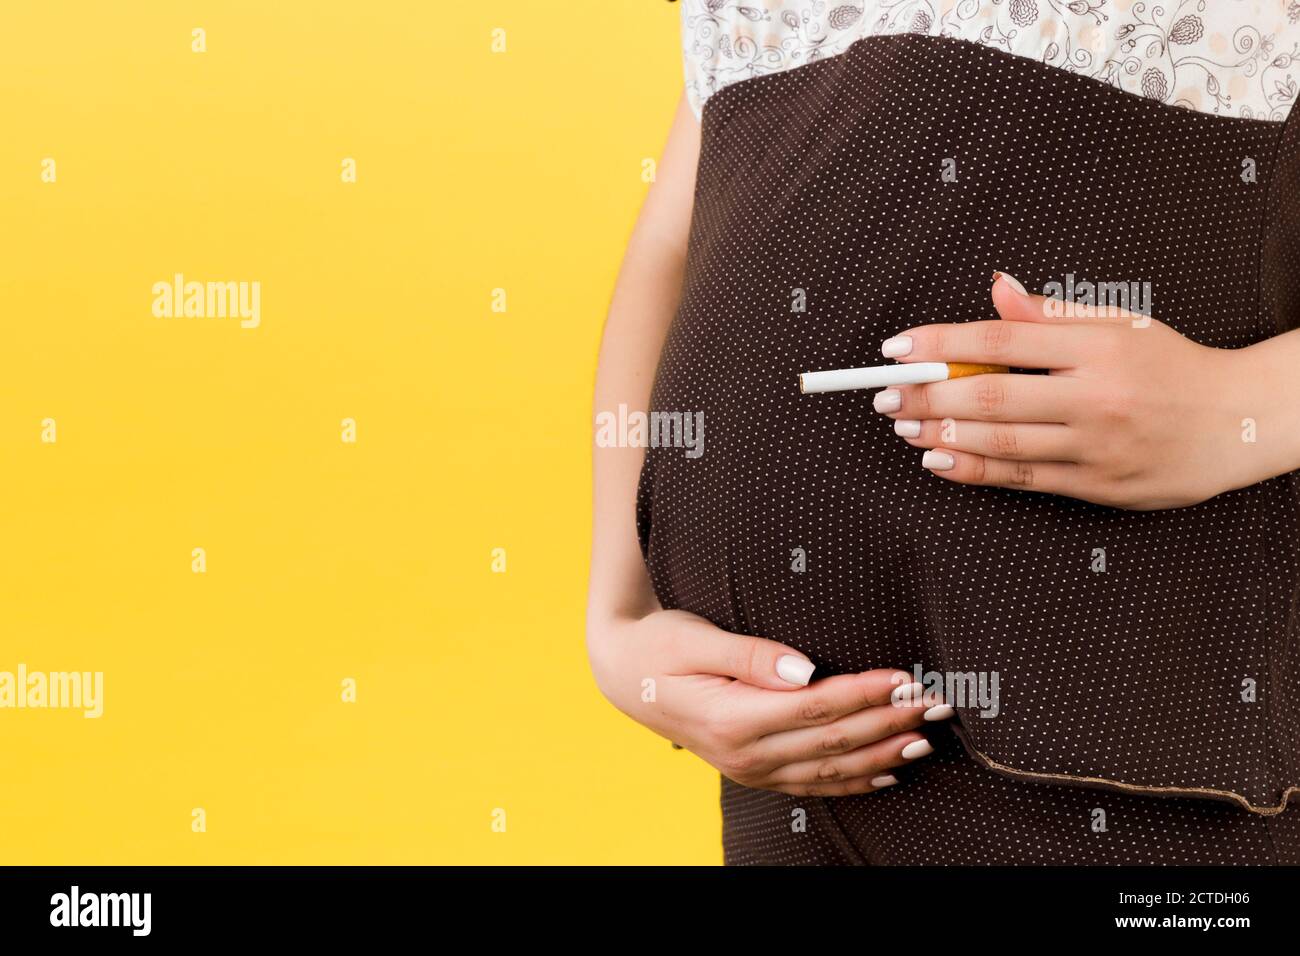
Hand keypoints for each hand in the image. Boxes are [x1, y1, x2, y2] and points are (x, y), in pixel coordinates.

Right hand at [586, 608, 948, 795]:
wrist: (622, 675)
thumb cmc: (659, 646)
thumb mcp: (696, 638)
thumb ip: (752, 656)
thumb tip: (805, 668)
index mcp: (733, 718)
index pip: (816, 707)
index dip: (865, 693)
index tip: (906, 679)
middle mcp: (744, 753)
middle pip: (832, 740)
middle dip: (889, 723)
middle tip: (936, 705)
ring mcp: (748, 769)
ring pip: (828, 768)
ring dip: (881, 754)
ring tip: (925, 738)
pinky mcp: (752, 771)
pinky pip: (810, 783)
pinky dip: (852, 781)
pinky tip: (886, 773)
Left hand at [872, 273, 1265, 509]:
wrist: (1238, 422)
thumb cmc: (1171, 367)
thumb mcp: (1120, 325)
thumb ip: (1051, 313)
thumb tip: (998, 289)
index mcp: (1097, 347)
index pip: (1000, 341)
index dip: (940, 344)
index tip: (897, 347)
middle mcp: (1094, 397)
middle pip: (991, 396)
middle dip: (926, 395)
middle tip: (884, 393)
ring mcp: (1094, 445)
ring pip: (1001, 442)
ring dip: (940, 435)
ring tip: (902, 424)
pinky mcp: (1095, 485)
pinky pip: (1021, 478)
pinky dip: (973, 470)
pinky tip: (939, 460)